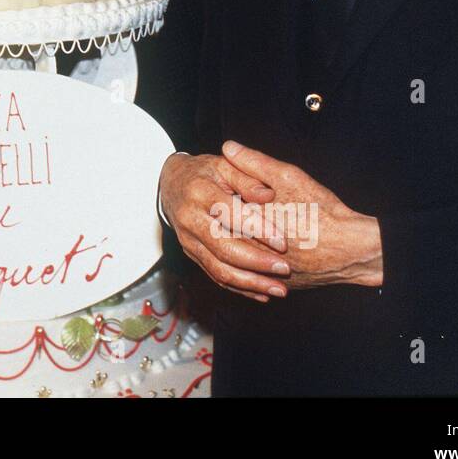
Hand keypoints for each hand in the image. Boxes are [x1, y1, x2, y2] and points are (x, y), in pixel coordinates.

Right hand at [158, 150, 292, 302]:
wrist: (171, 183)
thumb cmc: (206, 171)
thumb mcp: (226, 165)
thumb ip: (248, 178)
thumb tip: (267, 195)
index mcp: (200, 191)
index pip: (230, 214)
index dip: (257, 229)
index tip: (283, 243)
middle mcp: (190, 218)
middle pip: (223, 247)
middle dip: (257, 262)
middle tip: (285, 270)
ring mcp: (188, 239)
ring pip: (218, 268)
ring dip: (251, 282)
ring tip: (279, 289)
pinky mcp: (191, 253)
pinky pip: (215, 275)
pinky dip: (240, 287)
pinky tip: (262, 293)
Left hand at [219, 140, 383, 290]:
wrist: (353, 249)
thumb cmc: (322, 211)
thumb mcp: (289, 178)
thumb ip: (255, 163)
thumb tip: (228, 147)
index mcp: (252, 224)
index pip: (220, 212)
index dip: (217, 200)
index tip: (218, 190)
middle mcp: (254, 252)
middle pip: (224, 238)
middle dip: (220, 225)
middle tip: (220, 213)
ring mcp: (264, 273)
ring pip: (237, 262)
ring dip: (232, 248)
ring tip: (236, 232)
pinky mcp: (279, 285)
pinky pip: (256, 278)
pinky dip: (250, 267)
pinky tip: (253, 253)